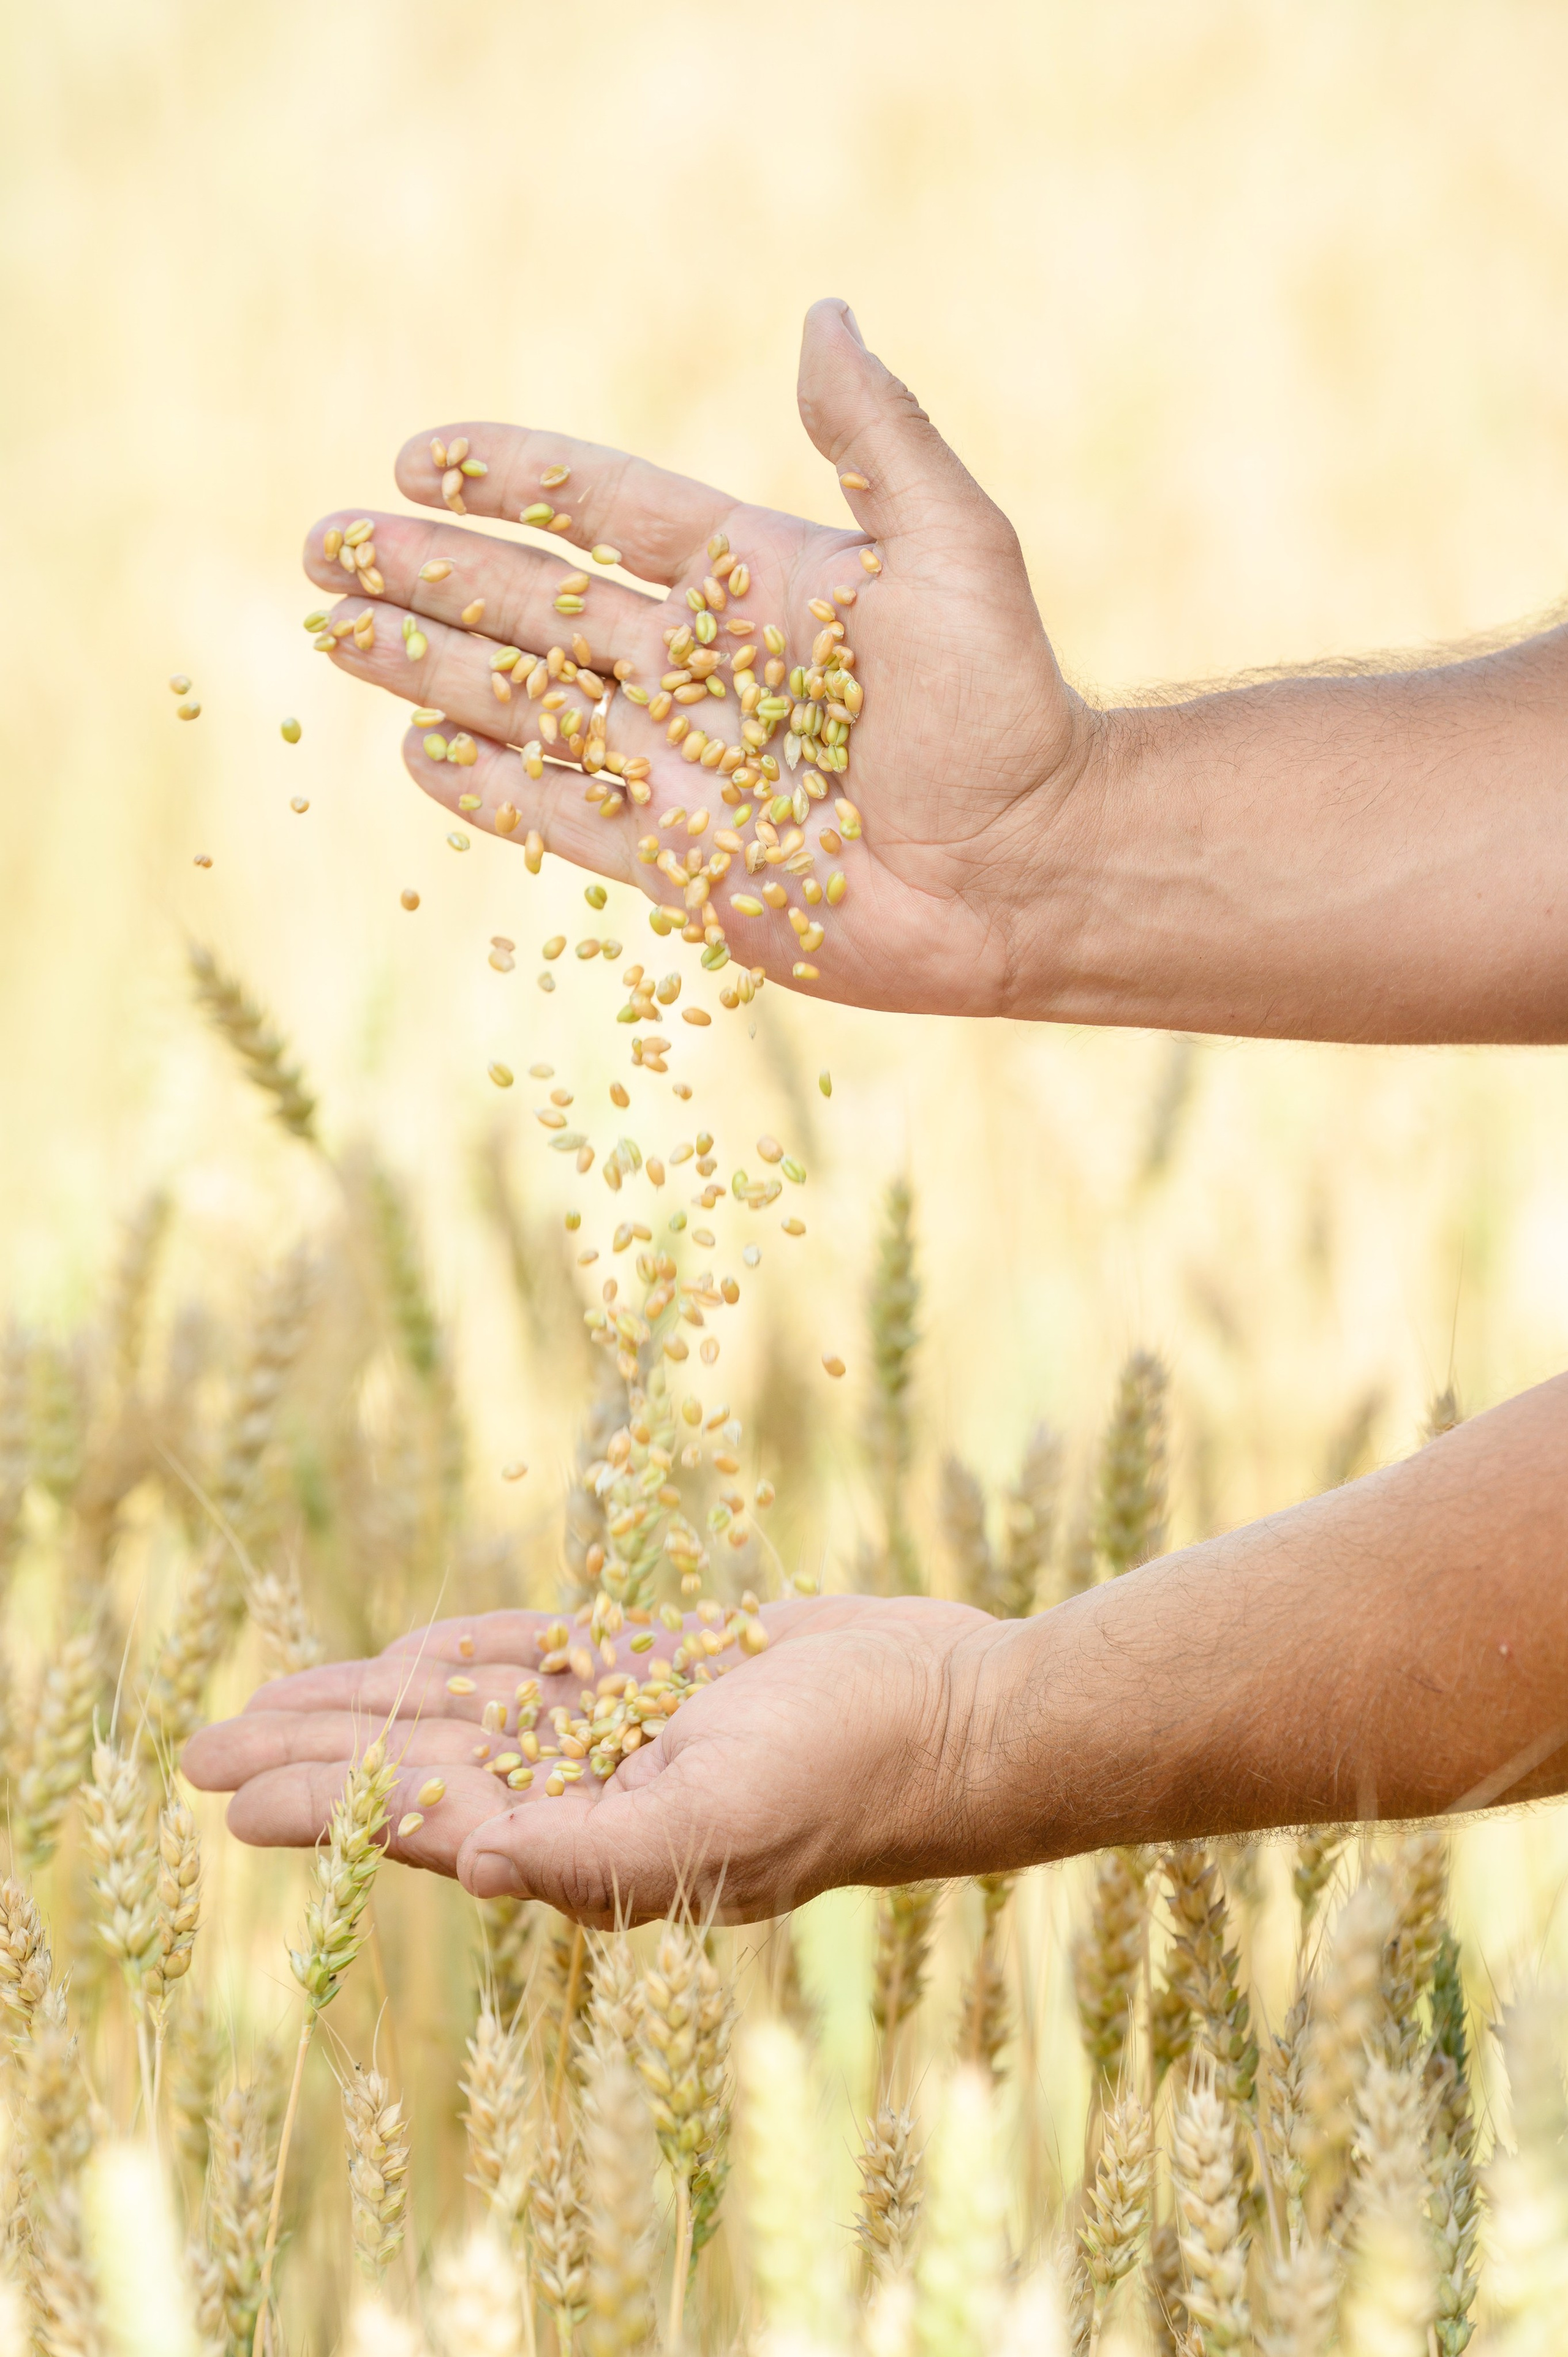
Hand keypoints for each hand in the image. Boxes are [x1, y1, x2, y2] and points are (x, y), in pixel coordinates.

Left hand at [182, 1595, 1006, 1923]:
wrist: (958, 1714)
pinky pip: (543, 1660)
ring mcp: (626, 1730)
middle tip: (200, 1747)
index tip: (222, 1790)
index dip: (316, 1799)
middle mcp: (593, 1796)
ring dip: (371, 1701)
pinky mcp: (663, 1673)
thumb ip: (597, 1853)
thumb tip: (468, 1865)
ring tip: (280, 1697)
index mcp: (590, 1847)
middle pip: (419, 1766)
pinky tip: (412, 1653)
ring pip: (465, 1712)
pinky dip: (471, 1653)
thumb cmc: (850, 1776)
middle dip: (310, 1753)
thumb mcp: (723, 1820)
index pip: (422, 1817)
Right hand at [301, 299, 1099, 1018]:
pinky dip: (491, 786)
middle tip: (328, 545)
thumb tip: (823, 316)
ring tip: (340, 632)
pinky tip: (419, 749)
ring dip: (430, 669)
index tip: (423, 457)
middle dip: (430, 576)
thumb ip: (875, 440)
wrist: (1027, 869)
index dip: (513, 482)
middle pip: (535, 608)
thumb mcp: (951, 551)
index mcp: (753, 583)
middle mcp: (702, 670)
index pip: (604, 513)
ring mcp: (682, 766)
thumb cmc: (1007, 709)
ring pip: (526, 705)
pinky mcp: (680, 860)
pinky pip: (561, 814)